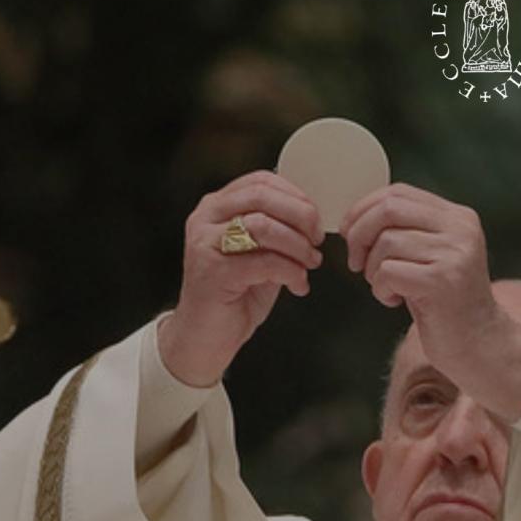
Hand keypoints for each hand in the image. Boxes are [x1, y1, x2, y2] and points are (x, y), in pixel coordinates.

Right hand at [159, 170, 322, 385]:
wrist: (204, 339)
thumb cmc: (232, 298)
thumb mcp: (259, 255)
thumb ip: (277, 232)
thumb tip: (311, 219)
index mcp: (216, 208)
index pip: (260, 180)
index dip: (295, 195)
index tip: (314, 218)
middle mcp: (206, 220)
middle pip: (262, 196)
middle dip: (300, 216)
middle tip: (315, 239)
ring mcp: (205, 244)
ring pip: (264, 226)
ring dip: (297, 245)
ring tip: (309, 263)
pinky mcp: (213, 271)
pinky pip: (264, 261)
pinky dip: (290, 271)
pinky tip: (297, 284)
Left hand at [340, 183, 520, 419]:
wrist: (479, 344)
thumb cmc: (445, 303)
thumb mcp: (431, 257)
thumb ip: (408, 231)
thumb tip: (356, 217)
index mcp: (458, 217)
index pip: (398, 192)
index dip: (363, 209)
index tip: (349, 233)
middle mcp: (460, 229)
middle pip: (388, 210)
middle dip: (359, 234)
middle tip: (356, 262)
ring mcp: (453, 254)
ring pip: (385, 243)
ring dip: (372, 269)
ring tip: (385, 288)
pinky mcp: (442, 281)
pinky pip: (388, 272)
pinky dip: (380, 288)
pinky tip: (393, 301)